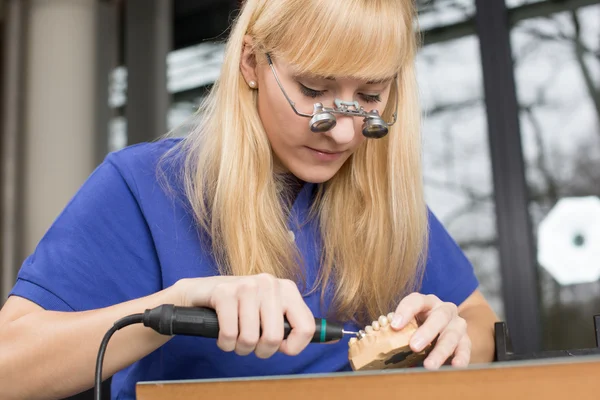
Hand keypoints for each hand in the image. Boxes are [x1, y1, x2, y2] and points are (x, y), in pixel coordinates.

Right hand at [172, 273, 314, 358]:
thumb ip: (296, 324)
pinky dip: (225, 343)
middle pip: (275, 337)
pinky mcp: (224, 292)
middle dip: (261, 350)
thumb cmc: (239, 307)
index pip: (307, 326)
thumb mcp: (271, 311)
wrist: (200, 293)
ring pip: (251, 338)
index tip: (281, 348)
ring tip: (235, 337)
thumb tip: (333, 338)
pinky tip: (222, 333)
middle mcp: (270, 283)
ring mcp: (246, 286)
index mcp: (287, 289)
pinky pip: (230, 334)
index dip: (293, 347)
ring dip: (240, 347)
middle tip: (251, 344)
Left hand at [389, 293, 469, 368]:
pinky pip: (466, 348)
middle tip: (414, 347)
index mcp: (427, 302)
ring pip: (452, 334)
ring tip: (429, 365)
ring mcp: (457, 325)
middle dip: (426, 332)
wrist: (447, 330)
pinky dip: (461, 358)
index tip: (394, 325)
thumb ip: (397, 331)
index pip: (416, 300)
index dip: (405, 311)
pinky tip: (454, 366)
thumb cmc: (420, 328)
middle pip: (439, 316)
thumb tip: (376, 344)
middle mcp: (444, 310)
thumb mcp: (409, 325)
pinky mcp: (466, 340)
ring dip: (441, 350)